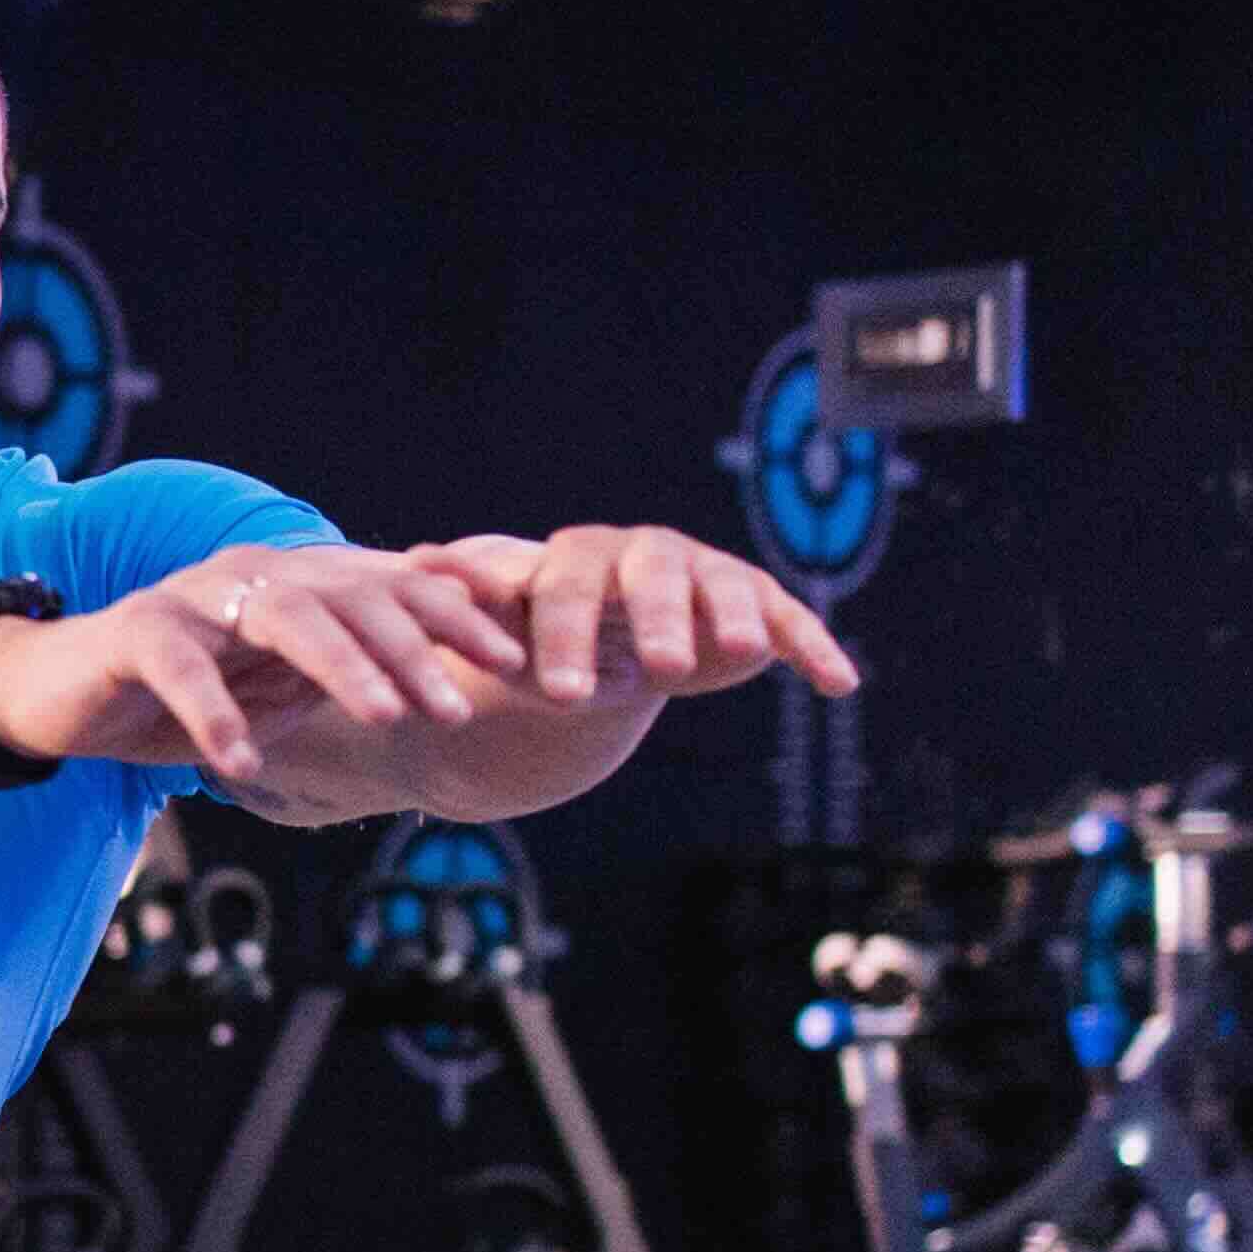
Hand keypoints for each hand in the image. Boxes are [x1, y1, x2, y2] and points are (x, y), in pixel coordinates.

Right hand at [0, 543, 534, 791]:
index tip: (517, 661)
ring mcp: (195, 598)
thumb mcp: (275, 689)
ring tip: (385, 718)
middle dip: (414, 647)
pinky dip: (217, 715)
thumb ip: (340, 677)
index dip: (457, 617)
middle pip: (352, 596)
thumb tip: (439, 688)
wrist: (61, 692)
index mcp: (297, 585)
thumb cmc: (178, 695)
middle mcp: (255, 577)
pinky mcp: (137, 631)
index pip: (393, 587)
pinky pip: (183, 667)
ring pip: (285, 618)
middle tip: (457, 704)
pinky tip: (243, 766)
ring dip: (343, 668)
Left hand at [408, 524, 863, 706]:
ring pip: (720, 588)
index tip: (558, 694)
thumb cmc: (549, 635)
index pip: (563, 584)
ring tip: (737, 654)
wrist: (612, 640)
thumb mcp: (509, 626)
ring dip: (728, 617)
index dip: (564, 633)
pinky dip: (812, 647)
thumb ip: (473, 595)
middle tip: (658, 668)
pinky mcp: (755, 606)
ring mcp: (703, 576)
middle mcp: (641, 557)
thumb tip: (411, 558)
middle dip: (655, 621)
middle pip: (647, 578)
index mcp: (572, 562)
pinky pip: (787, 619)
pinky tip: (841, 685)